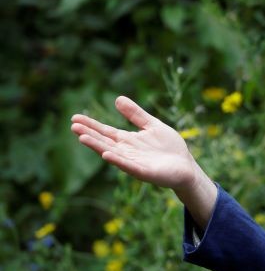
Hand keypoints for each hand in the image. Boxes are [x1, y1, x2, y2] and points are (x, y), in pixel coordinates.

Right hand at [71, 96, 216, 226]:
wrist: (186, 166)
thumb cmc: (169, 147)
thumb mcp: (152, 125)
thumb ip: (136, 114)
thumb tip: (117, 98)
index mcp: (128, 140)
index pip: (106, 131)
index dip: (91, 125)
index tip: (74, 118)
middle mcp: (127, 152)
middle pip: (104, 142)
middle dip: (89, 134)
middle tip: (73, 126)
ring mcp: (134, 162)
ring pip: (112, 154)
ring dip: (97, 146)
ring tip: (82, 138)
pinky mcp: (145, 172)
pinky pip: (129, 166)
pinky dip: (118, 160)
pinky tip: (106, 154)